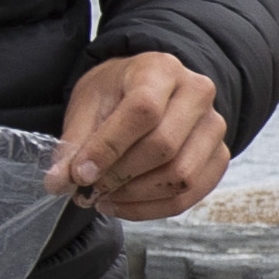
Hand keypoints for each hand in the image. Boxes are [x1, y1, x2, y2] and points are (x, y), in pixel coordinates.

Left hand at [52, 49, 230, 217]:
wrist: (151, 89)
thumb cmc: (117, 94)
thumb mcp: (89, 104)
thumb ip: (75, 143)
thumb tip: (59, 183)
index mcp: (161, 70)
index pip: (143, 111)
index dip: (109, 148)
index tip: (80, 174)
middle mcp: (197, 93)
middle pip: (164, 147)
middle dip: (121, 175)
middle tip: (90, 189)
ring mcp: (214, 126)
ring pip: (181, 175)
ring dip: (136, 196)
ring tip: (105, 197)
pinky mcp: (219, 155)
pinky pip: (191, 194)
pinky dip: (153, 208)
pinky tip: (125, 204)